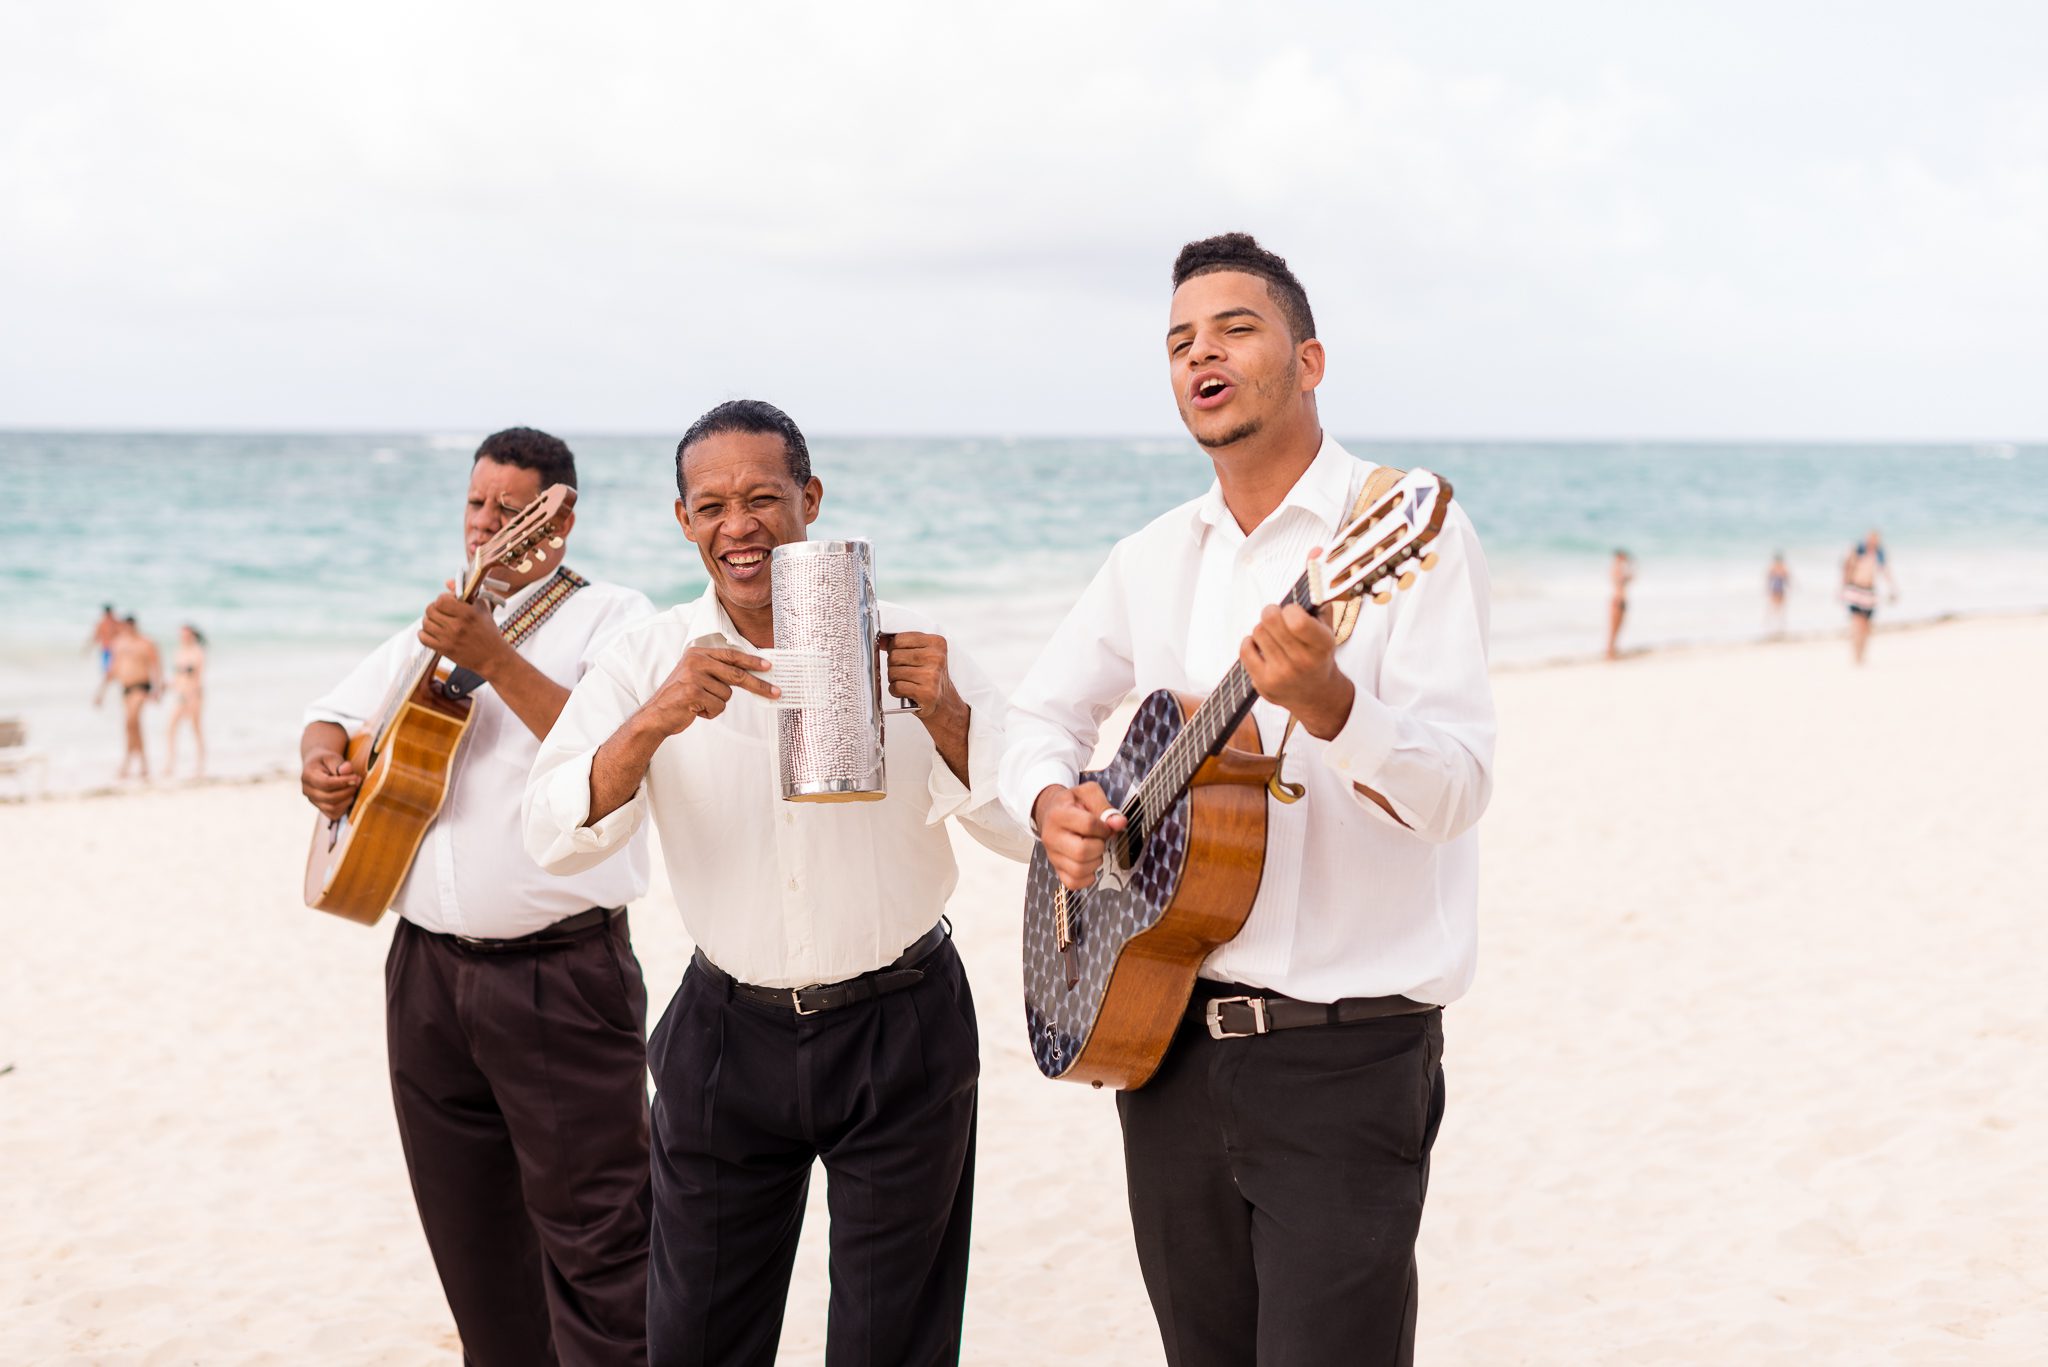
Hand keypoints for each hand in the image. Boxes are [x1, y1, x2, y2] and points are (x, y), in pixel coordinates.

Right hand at [302, 750, 360, 820]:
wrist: (319, 767)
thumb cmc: (327, 761)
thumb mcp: (332, 757)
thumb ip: (339, 764)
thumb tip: (346, 770)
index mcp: (308, 776)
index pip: (326, 784)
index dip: (343, 782)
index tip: (356, 778)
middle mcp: (307, 790)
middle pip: (330, 797)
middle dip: (347, 791)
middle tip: (358, 782)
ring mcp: (313, 801)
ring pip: (332, 808)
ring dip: (347, 800)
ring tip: (354, 789)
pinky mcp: (320, 808)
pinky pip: (333, 814)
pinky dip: (344, 808)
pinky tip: (349, 797)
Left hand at [419, 591, 510, 674]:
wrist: (493, 657)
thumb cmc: (488, 631)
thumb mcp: (482, 608)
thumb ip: (466, 593)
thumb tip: (447, 583)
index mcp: (468, 613)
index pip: (441, 600)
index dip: (442, 599)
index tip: (448, 602)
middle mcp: (457, 626)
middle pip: (430, 610)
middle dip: (434, 609)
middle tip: (440, 612)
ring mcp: (449, 639)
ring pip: (425, 623)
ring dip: (429, 621)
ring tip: (437, 622)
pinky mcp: (444, 650)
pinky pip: (423, 638)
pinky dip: (424, 634)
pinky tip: (432, 632)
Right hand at [637, 646, 778, 736]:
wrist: (656, 714)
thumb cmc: (679, 697)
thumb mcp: (696, 676)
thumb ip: (717, 670)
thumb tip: (747, 672)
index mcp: (697, 653)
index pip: (732, 655)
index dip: (752, 661)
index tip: (769, 666)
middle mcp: (696, 661)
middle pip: (736, 674)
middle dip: (758, 685)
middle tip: (776, 692)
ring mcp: (694, 676)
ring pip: (727, 694)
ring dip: (716, 704)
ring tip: (699, 704)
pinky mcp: (693, 692)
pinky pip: (718, 706)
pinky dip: (710, 713)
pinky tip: (695, 710)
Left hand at [882, 631, 966, 721]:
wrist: (944, 701)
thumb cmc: (931, 677)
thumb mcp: (922, 654)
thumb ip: (903, 644)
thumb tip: (883, 641)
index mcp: (936, 643)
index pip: (899, 639)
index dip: (893, 648)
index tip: (899, 655)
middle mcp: (936, 658)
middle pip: (894, 656)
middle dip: (893, 665)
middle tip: (903, 671)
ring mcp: (931, 675)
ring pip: (893, 672)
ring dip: (894, 679)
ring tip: (906, 681)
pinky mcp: (926, 692)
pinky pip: (896, 687)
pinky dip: (895, 691)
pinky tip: (905, 691)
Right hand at [1032, 782, 1127, 890]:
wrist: (1051, 812)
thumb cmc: (1073, 803)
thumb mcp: (1088, 794)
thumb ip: (1105, 806)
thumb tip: (1119, 823)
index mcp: (1058, 814)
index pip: (1088, 825)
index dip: (1104, 827)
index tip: (1105, 825)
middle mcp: (1051, 837)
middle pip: (1081, 851)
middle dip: (1099, 846)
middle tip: (1100, 839)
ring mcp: (1052, 855)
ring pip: (1078, 869)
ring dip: (1095, 861)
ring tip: (1094, 849)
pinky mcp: (1056, 869)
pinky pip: (1073, 883)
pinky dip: (1087, 877)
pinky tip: (1090, 863)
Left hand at [1240, 596, 1354, 741]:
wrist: (1315, 694)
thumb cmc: (1318, 654)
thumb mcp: (1328, 630)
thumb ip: (1319, 602)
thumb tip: (1310, 570)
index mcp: (1322, 645)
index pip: (1296, 620)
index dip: (1289, 609)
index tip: (1292, 612)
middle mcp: (1303, 661)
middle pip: (1270, 619)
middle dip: (1271, 613)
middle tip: (1276, 617)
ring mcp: (1282, 674)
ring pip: (1257, 631)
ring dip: (1262, 629)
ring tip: (1273, 636)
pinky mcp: (1263, 683)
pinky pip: (1245, 648)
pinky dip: (1250, 642)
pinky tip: (1261, 646)